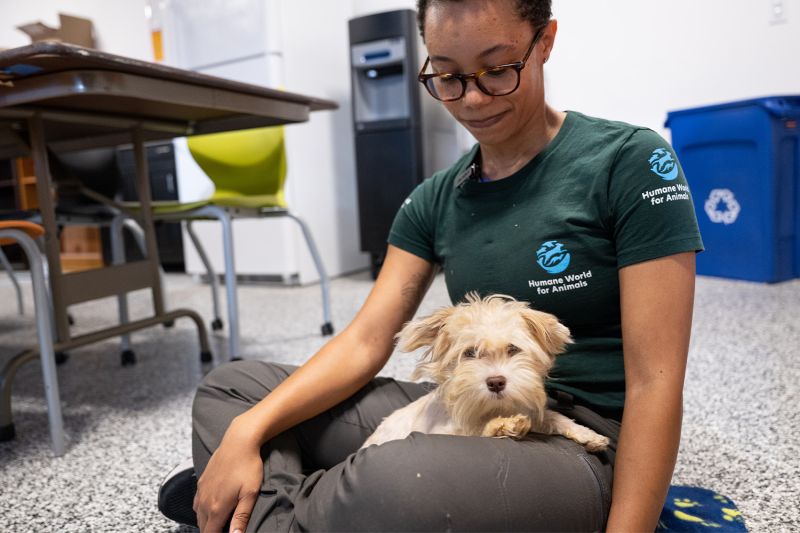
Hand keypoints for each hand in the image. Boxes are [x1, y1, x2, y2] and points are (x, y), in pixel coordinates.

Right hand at [194, 416, 263, 532]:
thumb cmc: (248, 467)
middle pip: (203, 527)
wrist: (238, 442)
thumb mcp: (250, 493)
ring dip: (207, 522)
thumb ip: (241, 517)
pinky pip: (196, 504)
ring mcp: (201, 491)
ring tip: (220, 523)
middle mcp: (205, 502)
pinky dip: (202, 511)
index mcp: (217, 508)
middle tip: (225, 528)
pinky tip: (211, 508)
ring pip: (199, 516)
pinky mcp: (201, 483)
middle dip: (212, 531)